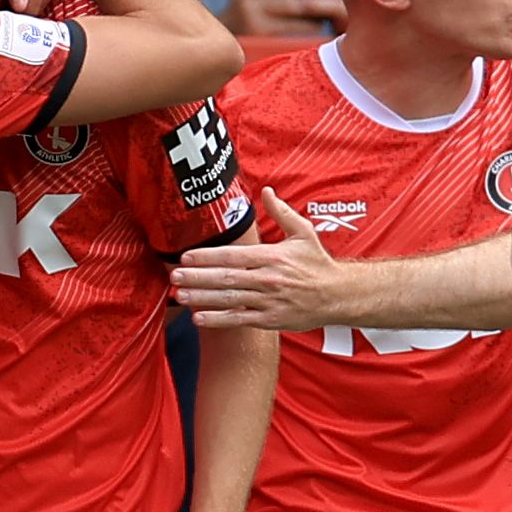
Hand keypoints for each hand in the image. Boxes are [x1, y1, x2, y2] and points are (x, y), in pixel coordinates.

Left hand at [170, 188, 343, 327]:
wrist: (338, 295)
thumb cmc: (319, 263)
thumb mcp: (303, 232)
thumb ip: (281, 212)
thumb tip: (267, 191)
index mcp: (272, 257)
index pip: (233, 256)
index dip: (207, 257)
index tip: (186, 257)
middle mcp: (267, 279)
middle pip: (226, 277)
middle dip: (197, 277)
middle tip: (174, 277)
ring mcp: (268, 301)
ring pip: (229, 299)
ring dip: (202, 298)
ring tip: (180, 296)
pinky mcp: (270, 320)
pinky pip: (239, 319)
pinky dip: (218, 319)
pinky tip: (199, 318)